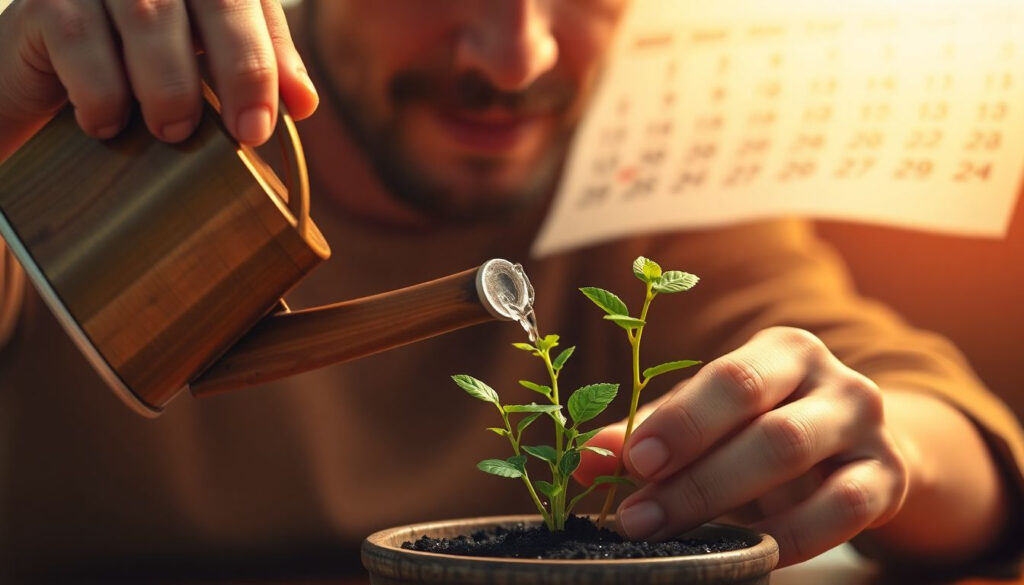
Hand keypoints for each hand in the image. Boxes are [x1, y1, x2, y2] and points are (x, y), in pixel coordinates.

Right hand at [0, 0, 317, 160]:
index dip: (268, 58)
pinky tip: (106, 123)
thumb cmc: (133, 74)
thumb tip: (304, 103)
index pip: (251, 4)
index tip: (275, 120)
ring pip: (148, 16)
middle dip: (241, 68)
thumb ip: (254, 69)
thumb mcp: (203, 69)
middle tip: (246, 134)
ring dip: (169, 85)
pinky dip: (101, 91)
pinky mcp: (42, 2)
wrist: (36, 82)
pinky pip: (78, 38)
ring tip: (172, 130)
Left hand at [576, 327, 908, 566]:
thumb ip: (652, 433)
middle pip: (764, 427)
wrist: (858, 450)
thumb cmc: (765, 426)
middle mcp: (833, 378)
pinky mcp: (888, 479)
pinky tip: (747, 556)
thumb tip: (585, 462)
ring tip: (679, 542)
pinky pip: (841, 513)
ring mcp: (867, 428)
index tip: (634, 462)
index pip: (730, 379)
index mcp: (782, 350)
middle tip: (638, 517)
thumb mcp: (713, 419)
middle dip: (694, 478)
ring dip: (729, 509)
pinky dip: (788, 540)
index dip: (681, 422)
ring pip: (799, 464)